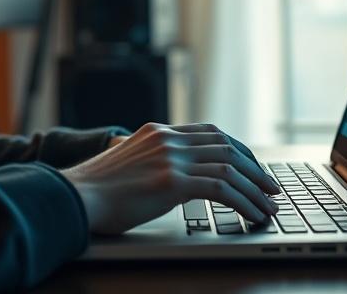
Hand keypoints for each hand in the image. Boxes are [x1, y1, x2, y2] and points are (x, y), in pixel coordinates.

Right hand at [61, 122, 280, 234]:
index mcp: (157, 131)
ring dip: (254, 189)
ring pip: (228, 167)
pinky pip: (221, 188)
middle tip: (271, 188)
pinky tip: (252, 214)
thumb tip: (161, 174)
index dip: (237, 149)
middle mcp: (167, 138)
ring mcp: (170, 157)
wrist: (75, 196)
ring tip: (268, 206)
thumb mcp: (125, 162)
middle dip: (253, 168)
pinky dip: (243, 201)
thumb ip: (148, 159)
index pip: (210, 132)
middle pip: (225, 146)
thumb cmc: (95, 189)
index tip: (252, 166)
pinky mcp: (172, 180)